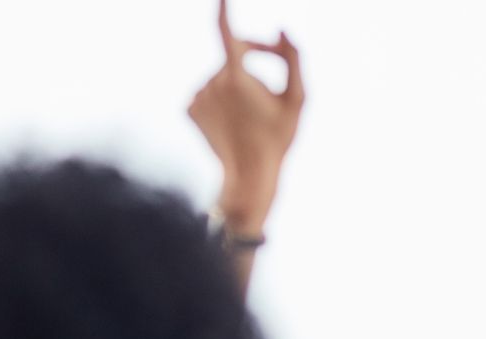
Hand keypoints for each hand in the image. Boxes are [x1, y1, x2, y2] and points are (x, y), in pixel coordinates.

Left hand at [188, 0, 304, 234]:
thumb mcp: (297, 99)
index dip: (224, 10)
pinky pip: (208, 95)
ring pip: (221, 80)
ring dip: (237, 89)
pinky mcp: (189, 110)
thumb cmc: (278, 138)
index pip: (226, 32)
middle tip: (273, 90)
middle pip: (233, 60)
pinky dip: (220, 102)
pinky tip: (231, 123)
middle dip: (253, 65)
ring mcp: (197, 96)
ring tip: (250, 118)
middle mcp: (211, 81)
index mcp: (236, 76)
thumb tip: (281, 30)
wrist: (249, 175)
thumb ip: (292, 59)